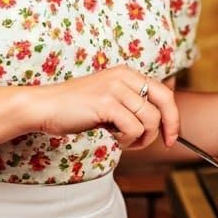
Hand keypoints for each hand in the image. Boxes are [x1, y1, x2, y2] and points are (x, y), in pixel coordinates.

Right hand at [29, 65, 179, 150]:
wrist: (45, 106)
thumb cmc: (75, 108)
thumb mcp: (109, 100)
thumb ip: (131, 106)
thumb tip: (159, 125)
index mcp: (127, 74)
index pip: (164, 92)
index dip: (173, 116)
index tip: (171, 136)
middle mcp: (124, 77)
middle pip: (164, 102)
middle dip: (169, 126)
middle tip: (166, 143)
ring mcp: (115, 89)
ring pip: (150, 119)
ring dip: (141, 138)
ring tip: (124, 141)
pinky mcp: (106, 103)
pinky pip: (134, 127)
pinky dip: (128, 140)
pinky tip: (114, 138)